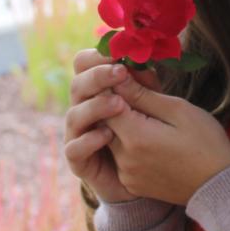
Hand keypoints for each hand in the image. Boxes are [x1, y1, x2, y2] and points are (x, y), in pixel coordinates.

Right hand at [62, 47, 163, 204]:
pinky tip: (108, 135)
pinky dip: (89, 140)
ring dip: (95, 106)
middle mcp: (85, 109)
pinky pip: (74, 149)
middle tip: (120, 73)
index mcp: (98, 90)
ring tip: (119, 104)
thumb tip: (139, 59)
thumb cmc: (156, 136)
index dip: (96, 56)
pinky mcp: (81, 162)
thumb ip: (145, 86)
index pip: (85, 65)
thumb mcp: (155, 107)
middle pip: (77, 86)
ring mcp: (80, 135)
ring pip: (74, 115)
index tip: (118, 52)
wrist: (153, 178)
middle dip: (97, 76)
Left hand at [105, 75, 229, 206]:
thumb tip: (118, 77)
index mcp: (136, 136)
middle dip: (116, 106)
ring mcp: (127, 174)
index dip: (114, 87)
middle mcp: (125, 158)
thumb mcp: (178, 110)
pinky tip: (152, 141)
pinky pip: (120, 158)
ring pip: (111, 140)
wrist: (219, 185)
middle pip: (105, 122)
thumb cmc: (206, 141)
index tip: (130, 80)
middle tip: (140, 97)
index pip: (105, 103)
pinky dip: (128, 146)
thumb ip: (143, 94)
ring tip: (149, 119)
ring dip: (122, 126)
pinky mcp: (132, 184)